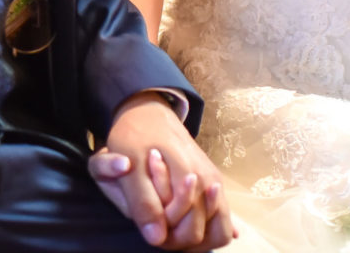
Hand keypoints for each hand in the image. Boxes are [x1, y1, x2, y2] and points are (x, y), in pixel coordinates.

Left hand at [88, 96, 235, 249]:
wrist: (148, 110)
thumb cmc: (135, 138)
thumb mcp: (130, 170)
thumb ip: (144, 204)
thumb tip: (157, 238)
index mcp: (190, 178)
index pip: (189, 231)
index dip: (167, 237)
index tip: (149, 222)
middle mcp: (209, 180)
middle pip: (203, 234)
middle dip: (179, 238)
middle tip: (156, 223)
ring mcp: (213, 179)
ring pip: (217, 227)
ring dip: (194, 233)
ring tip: (169, 225)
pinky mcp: (211, 178)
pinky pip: (219, 214)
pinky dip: (207, 224)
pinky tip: (189, 224)